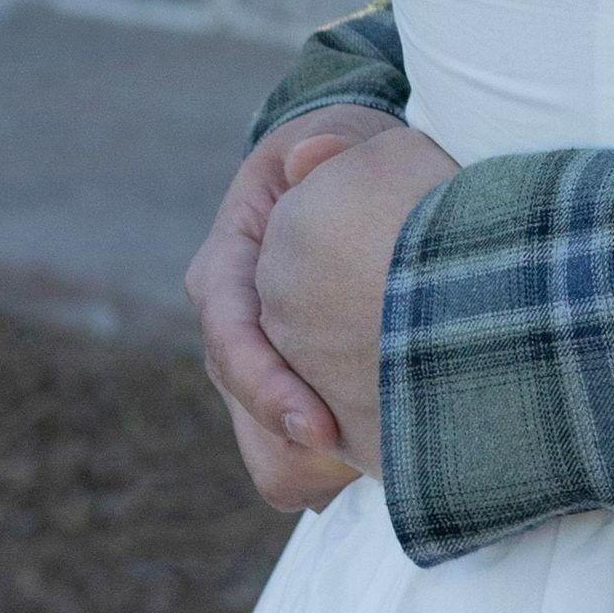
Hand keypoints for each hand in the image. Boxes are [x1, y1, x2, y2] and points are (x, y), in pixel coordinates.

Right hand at [253, 122, 466, 481]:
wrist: (341, 178)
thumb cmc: (340, 157)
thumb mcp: (336, 139)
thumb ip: (327, 148)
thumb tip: (312, 154)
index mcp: (227, 264)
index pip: (229, 338)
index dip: (268, 389)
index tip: (320, 429)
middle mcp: (230, 322)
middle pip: (245, 413)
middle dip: (299, 449)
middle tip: (371, 462)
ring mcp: (255, 361)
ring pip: (266, 451)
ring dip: (317, 471)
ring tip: (386, 466)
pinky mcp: (286, 388)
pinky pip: (292, 458)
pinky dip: (332, 473)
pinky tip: (383, 462)